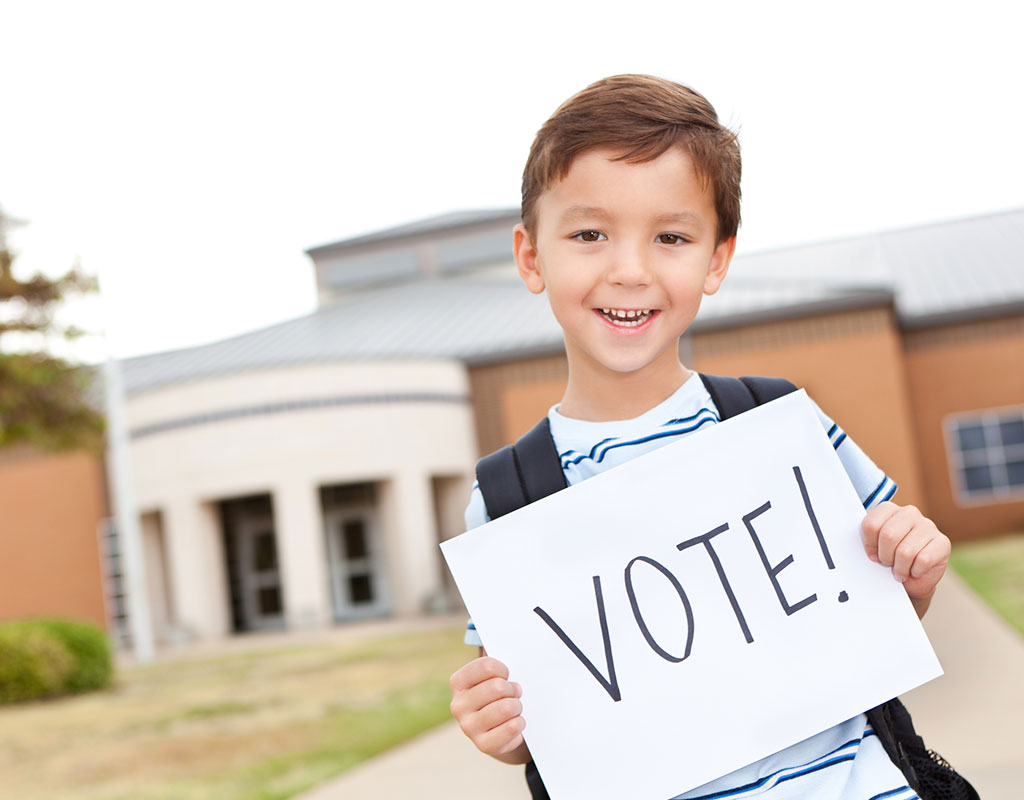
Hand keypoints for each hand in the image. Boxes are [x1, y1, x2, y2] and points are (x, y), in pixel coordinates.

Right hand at [449, 656, 530, 762]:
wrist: (501, 731)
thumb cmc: (498, 696)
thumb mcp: (493, 675)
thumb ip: (492, 658)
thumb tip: (491, 633)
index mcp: (458, 682)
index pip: (486, 666)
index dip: (503, 669)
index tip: (506, 674)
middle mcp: (458, 705)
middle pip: (498, 686)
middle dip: (513, 689)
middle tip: (514, 694)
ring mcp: (468, 727)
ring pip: (506, 707)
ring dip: (517, 706)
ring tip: (515, 708)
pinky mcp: (483, 745)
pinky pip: (512, 727)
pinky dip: (520, 722)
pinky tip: (516, 722)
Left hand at [861, 501, 950, 617]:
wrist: (910, 581)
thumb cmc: (890, 561)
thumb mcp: (873, 549)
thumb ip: (867, 542)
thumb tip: (868, 550)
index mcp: (888, 510)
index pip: (871, 524)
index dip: (869, 545)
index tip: (873, 555)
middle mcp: (909, 513)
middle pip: (888, 535)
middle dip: (885, 557)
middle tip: (888, 564)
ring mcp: (928, 525)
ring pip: (905, 551)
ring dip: (900, 568)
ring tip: (900, 570)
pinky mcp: (942, 542)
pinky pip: (923, 560)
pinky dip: (915, 571)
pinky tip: (915, 570)